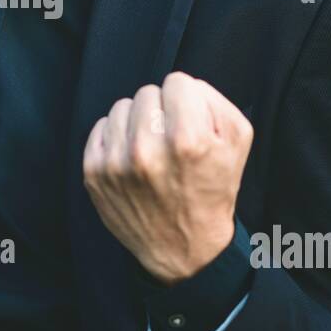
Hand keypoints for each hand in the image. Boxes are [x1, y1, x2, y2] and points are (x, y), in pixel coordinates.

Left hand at [82, 72, 252, 284]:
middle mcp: (147, 150)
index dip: (187, 100)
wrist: (184, 248)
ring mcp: (115, 163)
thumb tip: (185, 86)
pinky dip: (115, 137)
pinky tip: (131, 157)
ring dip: (136, 122)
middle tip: (170, 138)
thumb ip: (215, 102)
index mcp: (188, 140)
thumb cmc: (211, 191)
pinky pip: (100, 127)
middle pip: (147, 92)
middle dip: (161, 110)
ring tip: (150, 147)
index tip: (188, 122)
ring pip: (121, 106)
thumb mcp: (237, 144)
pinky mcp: (93, 173)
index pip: (178, 82)